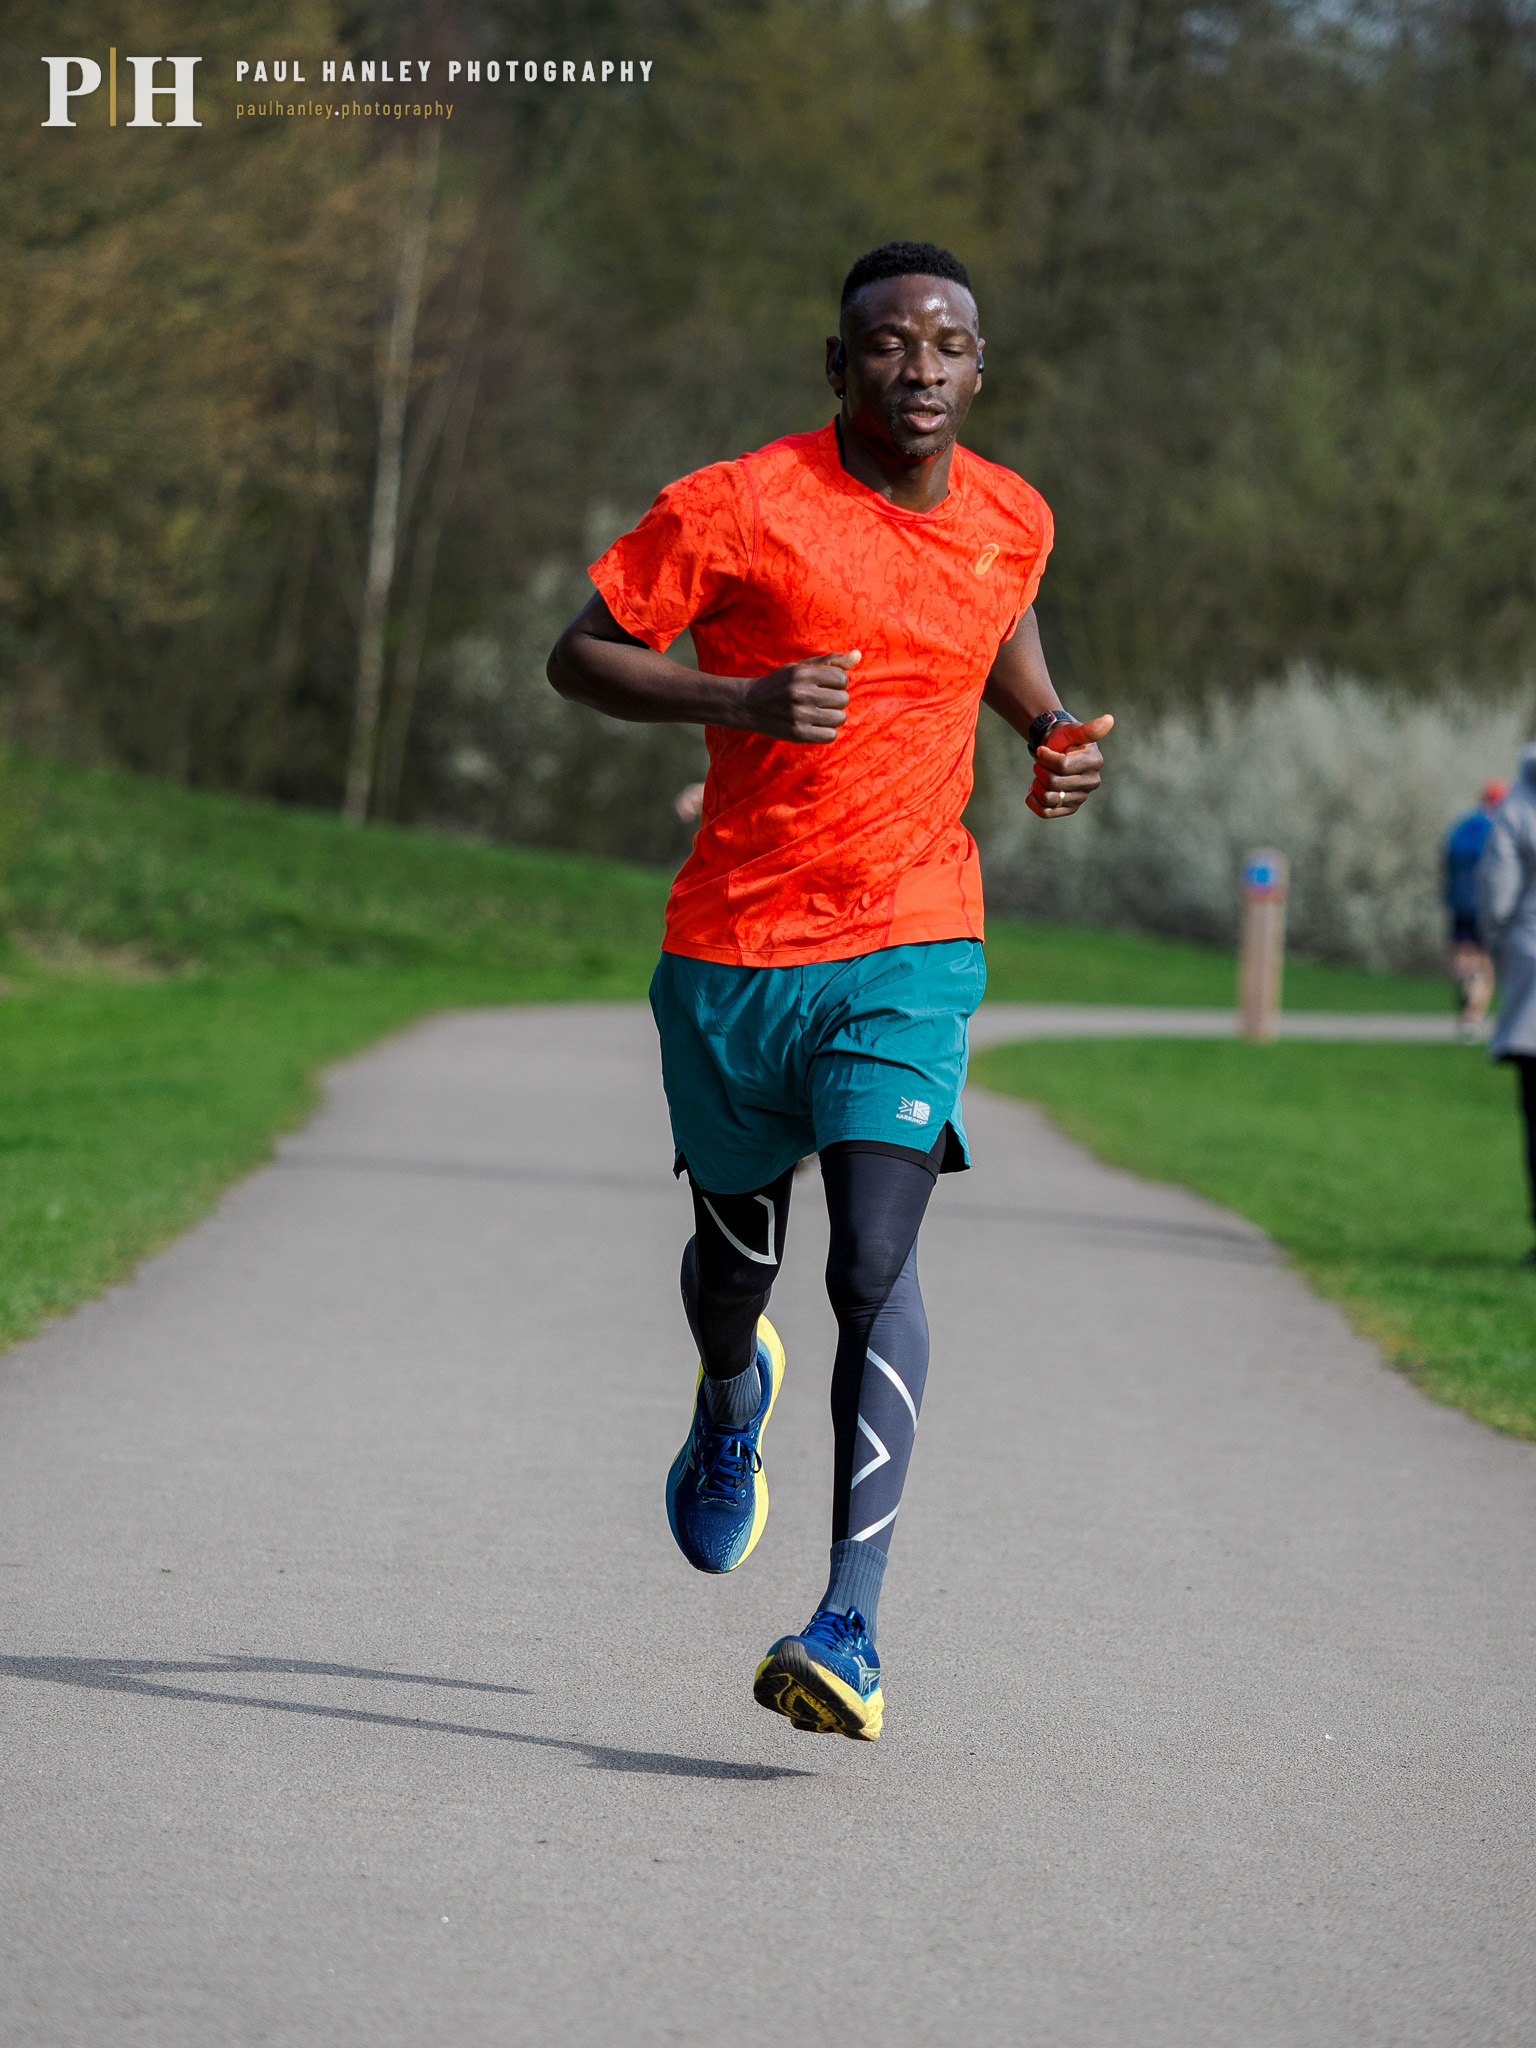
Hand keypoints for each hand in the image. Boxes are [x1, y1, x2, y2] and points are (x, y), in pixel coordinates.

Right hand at [736, 650, 859, 743]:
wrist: (748, 704)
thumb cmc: (779, 684)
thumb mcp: (800, 667)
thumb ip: (830, 661)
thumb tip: (858, 655)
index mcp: (803, 674)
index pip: (842, 679)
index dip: (837, 683)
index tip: (826, 687)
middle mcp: (801, 693)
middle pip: (843, 699)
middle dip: (836, 700)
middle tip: (822, 701)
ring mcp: (799, 714)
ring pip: (839, 718)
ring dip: (833, 717)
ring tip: (820, 714)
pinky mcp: (797, 733)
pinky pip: (830, 735)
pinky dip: (827, 731)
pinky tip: (816, 726)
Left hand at [1027, 712, 1113, 818]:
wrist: (1056, 752)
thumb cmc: (1065, 739)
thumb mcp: (1074, 731)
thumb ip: (1089, 729)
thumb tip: (1109, 719)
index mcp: (1094, 763)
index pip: (1062, 765)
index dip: (1045, 757)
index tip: (1041, 750)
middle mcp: (1091, 783)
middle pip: (1053, 783)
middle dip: (1040, 770)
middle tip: (1040, 764)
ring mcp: (1081, 797)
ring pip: (1048, 798)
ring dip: (1037, 785)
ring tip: (1039, 776)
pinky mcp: (1069, 808)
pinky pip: (1046, 812)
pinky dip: (1034, 802)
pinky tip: (1033, 790)